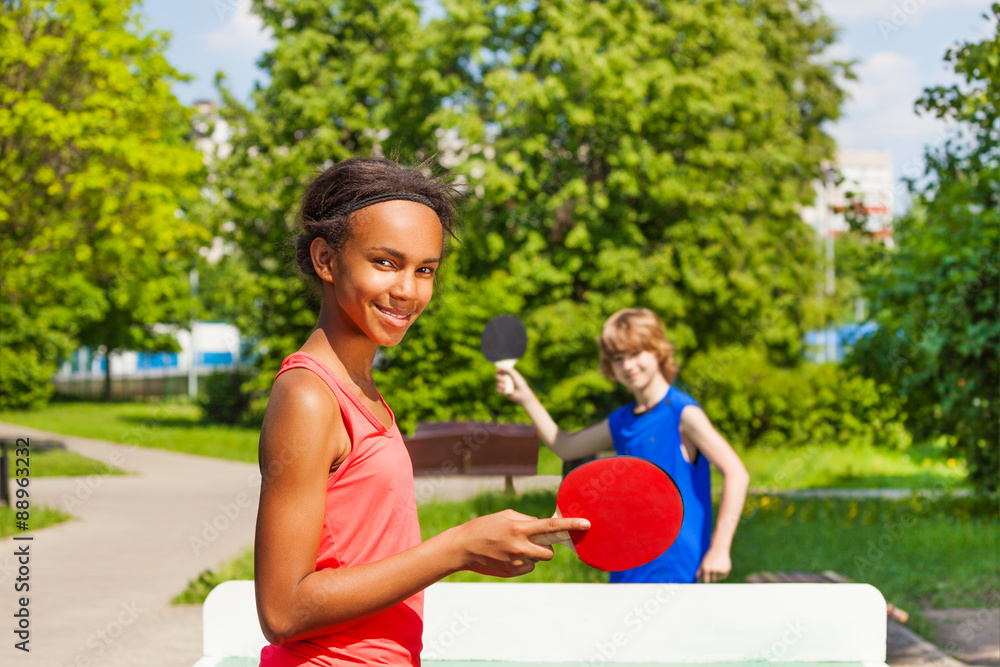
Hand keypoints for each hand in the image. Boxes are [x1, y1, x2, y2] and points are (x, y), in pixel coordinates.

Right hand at [454, 510, 588, 577]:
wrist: (463, 547)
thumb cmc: (484, 527)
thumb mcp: (505, 516)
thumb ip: (526, 520)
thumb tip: (542, 526)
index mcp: (520, 528)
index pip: (552, 527)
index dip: (571, 525)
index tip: (587, 523)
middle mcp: (521, 546)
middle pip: (550, 552)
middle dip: (546, 547)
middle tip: (533, 541)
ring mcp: (516, 562)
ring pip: (538, 560)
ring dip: (533, 554)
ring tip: (513, 547)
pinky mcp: (512, 572)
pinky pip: (528, 567)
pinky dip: (523, 562)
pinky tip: (507, 556)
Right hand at [495, 367, 532, 403]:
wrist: (522, 394)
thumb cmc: (520, 383)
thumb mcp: (514, 374)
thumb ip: (508, 370)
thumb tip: (499, 367)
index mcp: (508, 374)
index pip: (500, 370)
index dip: (498, 370)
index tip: (498, 370)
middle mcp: (505, 379)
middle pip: (497, 376)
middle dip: (499, 378)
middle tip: (505, 380)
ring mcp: (503, 385)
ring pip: (496, 383)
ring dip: (500, 384)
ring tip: (506, 387)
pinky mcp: (502, 391)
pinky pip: (497, 389)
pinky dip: (500, 389)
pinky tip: (505, 390)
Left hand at [696, 545, 730, 582]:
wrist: (719, 548)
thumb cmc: (709, 556)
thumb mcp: (703, 562)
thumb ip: (700, 572)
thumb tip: (698, 581)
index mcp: (706, 568)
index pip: (705, 580)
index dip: (705, 582)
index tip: (705, 583)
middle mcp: (713, 570)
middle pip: (712, 580)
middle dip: (711, 577)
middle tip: (712, 570)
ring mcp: (721, 570)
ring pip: (718, 579)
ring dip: (716, 576)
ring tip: (716, 567)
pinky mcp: (727, 570)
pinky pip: (723, 576)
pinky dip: (721, 574)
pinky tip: (720, 566)